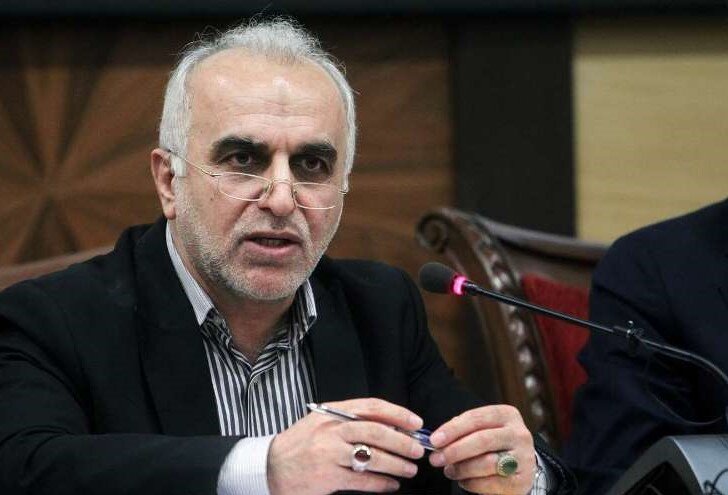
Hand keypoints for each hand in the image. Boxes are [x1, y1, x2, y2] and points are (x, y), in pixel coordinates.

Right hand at [267, 398, 426, 494]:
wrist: (270, 467)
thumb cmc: (302, 444)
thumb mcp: (323, 423)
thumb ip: (351, 421)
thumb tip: (392, 426)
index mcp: (332, 412)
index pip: (371, 407)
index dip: (397, 414)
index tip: (416, 422)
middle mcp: (331, 430)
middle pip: (375, 432)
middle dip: (401, 441)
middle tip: (417, 450)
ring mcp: (328, 454)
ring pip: (372, 457)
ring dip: (396, 464)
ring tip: (409, 470)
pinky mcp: (327, 478)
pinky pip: (361, 480)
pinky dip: (381, 483)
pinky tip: (391, 485)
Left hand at [428, 405, 535, 494]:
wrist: (521, 466)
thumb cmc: (494, 444)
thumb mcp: (483, 428)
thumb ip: (463, 429)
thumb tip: (439, 439)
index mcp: (506, 415)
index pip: (476, 418)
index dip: (453, 429)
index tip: (434, 440)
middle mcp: (519, 434)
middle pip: (482, 440)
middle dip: (454, 450)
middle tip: (436, 459)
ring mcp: (523, 458)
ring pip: (487, 463)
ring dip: (462, 468)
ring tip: (449, 471)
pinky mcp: (522, 481)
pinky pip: (491, 483)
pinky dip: (472, 483)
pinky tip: (463, 480)